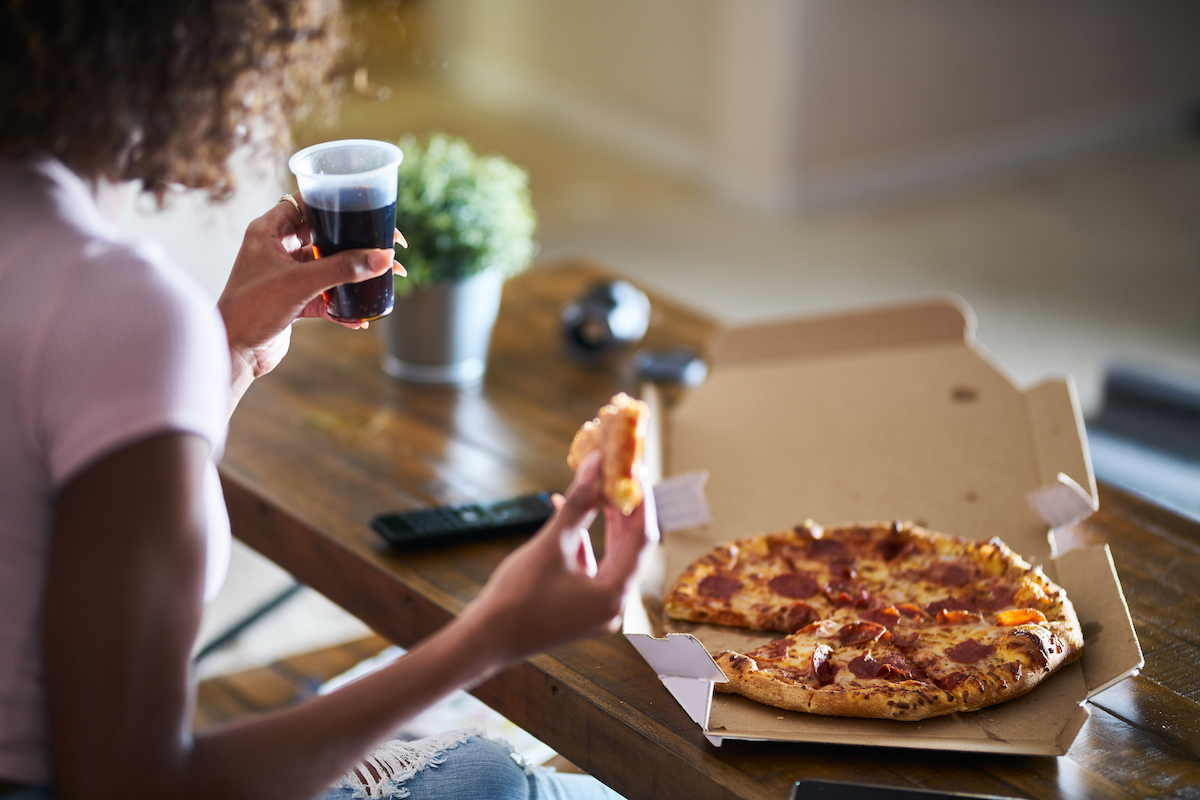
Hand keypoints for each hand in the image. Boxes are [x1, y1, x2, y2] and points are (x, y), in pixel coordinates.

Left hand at [217, 193, 406, 403]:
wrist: (233, 353)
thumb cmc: (251, 310)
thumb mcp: (300, 284)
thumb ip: (342, 269)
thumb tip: (383, 258)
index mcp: (269, 231)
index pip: (307, 203)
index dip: (338, 203)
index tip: (369, 210)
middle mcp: (277, 249)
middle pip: (324, 235)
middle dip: (355, 243)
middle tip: (385, 247)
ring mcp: (286, 275)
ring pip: (328, 266)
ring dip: (353, 275)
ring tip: (384, 278)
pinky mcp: (293, 299)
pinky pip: (325, 295)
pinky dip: (343, 304)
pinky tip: (361, 317)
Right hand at [460, 452, 658, 663]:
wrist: (485, 641)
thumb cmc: (516, 597)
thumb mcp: (551, 544)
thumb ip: (578, 503)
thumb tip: (594, 465)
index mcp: (614, 595)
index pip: (642, 539)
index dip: (640, 501)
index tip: (635, 471)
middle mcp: (613, 606)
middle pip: (630, 548)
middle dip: (624, 510)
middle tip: (620, 474)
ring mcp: (597, 610)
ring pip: (611, 556)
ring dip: (604, 522)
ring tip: (598, 487)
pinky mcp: (581, 609)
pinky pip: (593, 569)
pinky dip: (585, 542)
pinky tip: (569, 514)